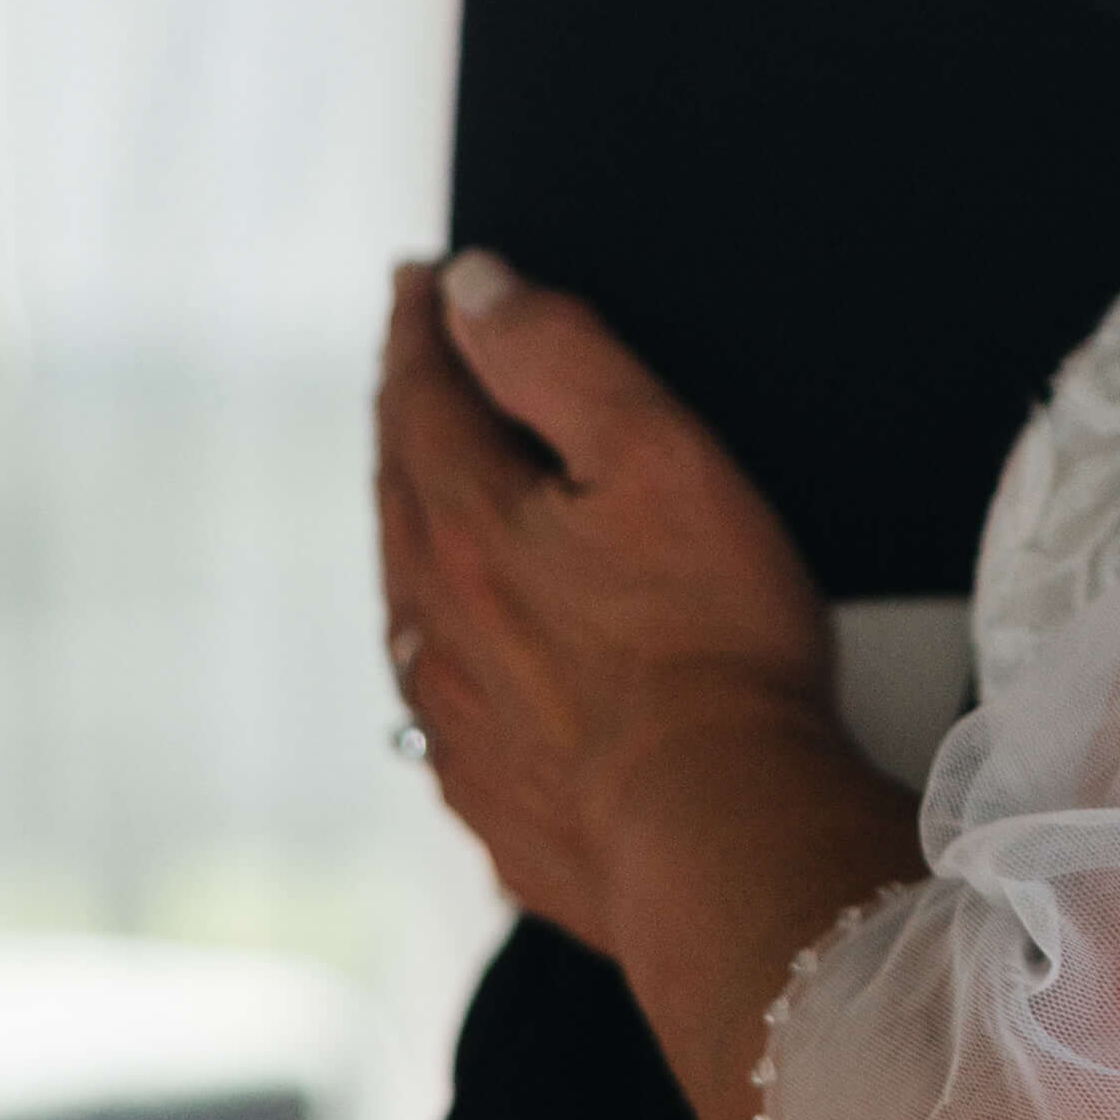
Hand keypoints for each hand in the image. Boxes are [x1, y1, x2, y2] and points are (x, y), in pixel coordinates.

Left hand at [375, 251, 838, 954]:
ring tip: (432, 503)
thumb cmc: (710, 644)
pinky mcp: (491, 798)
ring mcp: (453, 721)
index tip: (417, 282)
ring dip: (416, 537)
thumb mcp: (655, 455)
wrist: (720, 837)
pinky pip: (444, 704)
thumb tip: (471, 289)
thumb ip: (558, 359)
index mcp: (466, 526)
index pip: (421, 398)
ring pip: (410, 604)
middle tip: (417, 370)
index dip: (421, 329)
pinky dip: (449, 654)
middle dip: (407, 420)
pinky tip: (474, 666)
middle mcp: (435, 623)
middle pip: (399, 495)